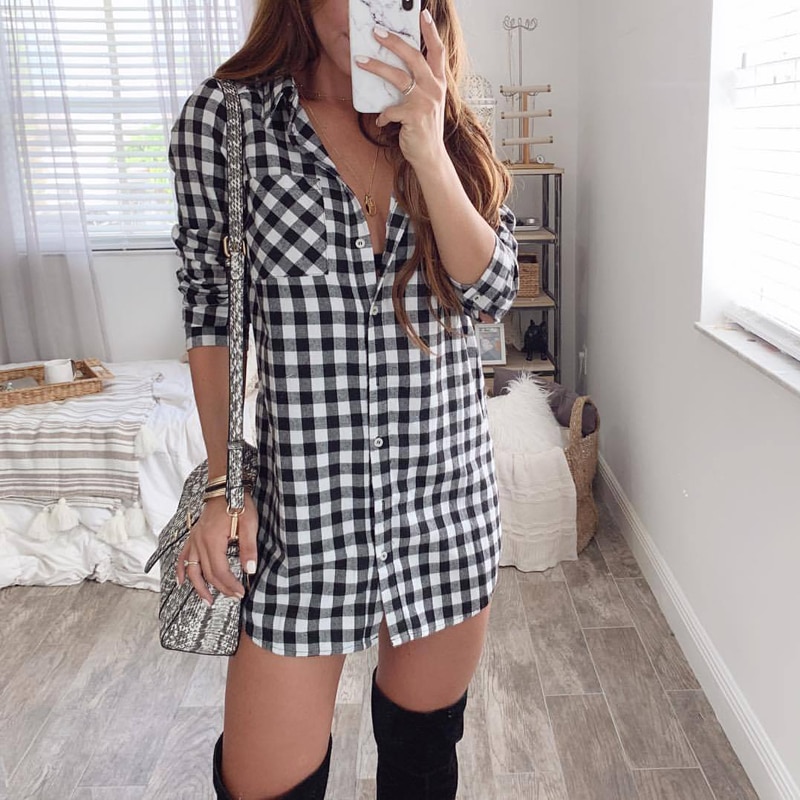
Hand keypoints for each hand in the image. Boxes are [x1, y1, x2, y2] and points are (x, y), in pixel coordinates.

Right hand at [176, 492, 258, 605]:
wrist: (225, 487)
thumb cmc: (238, 503)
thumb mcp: (249, 523)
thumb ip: (248, 548)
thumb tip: (249, 570)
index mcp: (212, 540)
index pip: (220, 571)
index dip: (229, 585)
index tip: (240, 594)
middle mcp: (199, 543)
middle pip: (208, 573)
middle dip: (221, 588)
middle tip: (234, 597)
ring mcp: (194, 540)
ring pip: (192, 570)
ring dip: (198, 587)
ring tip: (207, 600)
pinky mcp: (193, 537)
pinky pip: (183, 558)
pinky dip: (181, 571)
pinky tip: (181, 581)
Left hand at [355, 10, 446, 168]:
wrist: (430, 156)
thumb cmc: (425, 129)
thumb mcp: (428, 103)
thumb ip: (419, 86)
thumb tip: (398, 70)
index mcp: (439, 83)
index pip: (437, 51)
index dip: (430, 32)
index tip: (423, 14)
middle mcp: (434, 89)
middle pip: (414, 57)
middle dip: (394, 42)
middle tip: (376, 32)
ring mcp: (425, 102)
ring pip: (398, 78)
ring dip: (377, 67)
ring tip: (360, 60)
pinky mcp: (414, 116)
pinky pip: (391, 110)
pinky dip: (383, 115)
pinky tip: (381, 121)